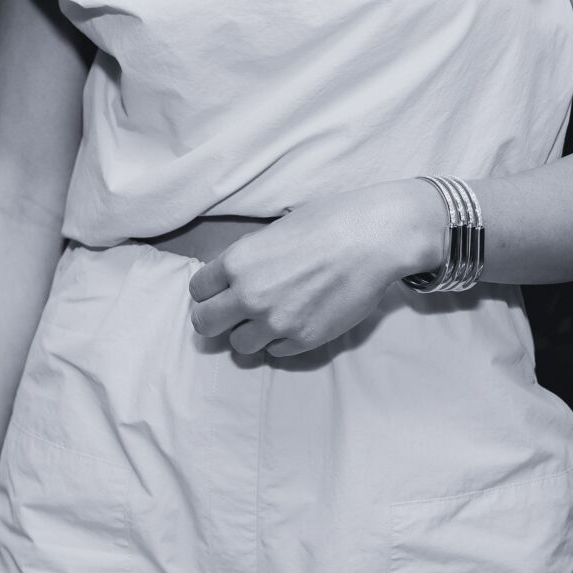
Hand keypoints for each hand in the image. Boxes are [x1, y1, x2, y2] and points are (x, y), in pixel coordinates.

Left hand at [188, 179, 444, 357]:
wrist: (374, 238)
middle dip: (215, 319)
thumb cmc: (329, 221)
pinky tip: (296, 320)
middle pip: (205, 325)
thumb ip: (249, 257)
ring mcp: (276, 322)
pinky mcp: (304, 340)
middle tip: (232, 313)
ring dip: (249, 333)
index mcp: (238, 262)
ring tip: (270, 317)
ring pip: (239, 345)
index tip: (221, 291)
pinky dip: (280, 340)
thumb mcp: (276, 229)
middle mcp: (250, 296)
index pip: (198, 291)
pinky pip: (275, 352)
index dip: (209, 291)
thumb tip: (236, 274)